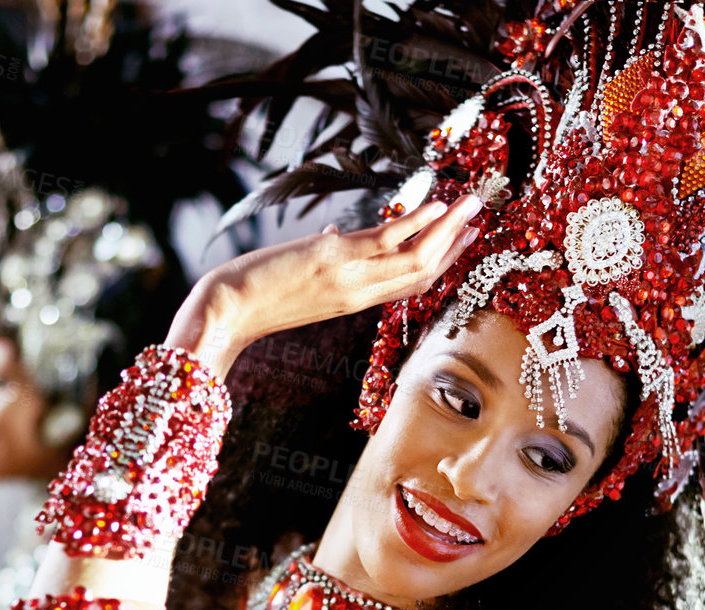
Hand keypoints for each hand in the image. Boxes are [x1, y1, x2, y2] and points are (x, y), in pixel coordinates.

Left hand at [166, 193, 485, 379]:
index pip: (408, 284)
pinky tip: (435, 205)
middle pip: (422, 272)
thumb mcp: (297, 280)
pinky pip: (388, 242)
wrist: (226, 313)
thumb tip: (332, 235)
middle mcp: (359, 292)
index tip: (462, 240)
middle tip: (479, 215)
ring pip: (414, 256)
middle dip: (454, 243)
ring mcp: (349, 276)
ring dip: (447, 227)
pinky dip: (416, 223)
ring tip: (472, 202)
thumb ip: (322, 260)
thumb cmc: (254, 298)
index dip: (441, 262)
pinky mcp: (334, 260)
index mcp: (353, 300)